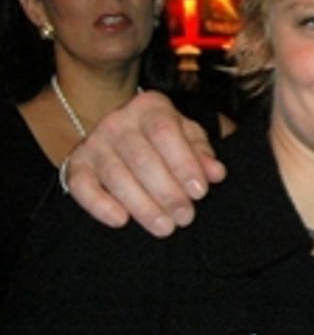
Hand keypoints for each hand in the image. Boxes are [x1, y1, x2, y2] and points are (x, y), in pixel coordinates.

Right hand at [64, 91, 225, 235]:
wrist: (124, 136)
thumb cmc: (165, 139)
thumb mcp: (188, 137)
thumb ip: (202, 153)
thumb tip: (216, 173)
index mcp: (150, 107)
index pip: (165, 132)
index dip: (183, 163)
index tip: (199, 192)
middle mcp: (117, 121)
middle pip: (142, 158)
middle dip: (166, 192)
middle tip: (185, 217)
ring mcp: (93, 143)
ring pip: (116, 176)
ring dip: (142, 206)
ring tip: (164, 227)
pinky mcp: (75, 164)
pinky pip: (81, 186)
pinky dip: (99, 205)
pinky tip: (121, 220)